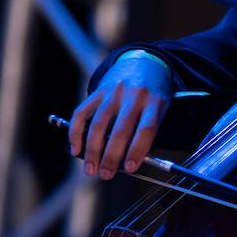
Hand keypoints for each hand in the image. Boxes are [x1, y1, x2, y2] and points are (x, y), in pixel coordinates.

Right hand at [69, 54, 171, 179]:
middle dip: (111, 157)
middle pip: (120, 130)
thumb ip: (147, 130)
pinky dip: (76, 133)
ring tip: (90, 169)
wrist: (144, 62)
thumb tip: (127, 161)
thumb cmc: (153, 93)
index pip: (147, 129)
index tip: (129, 168)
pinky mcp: (98, 91)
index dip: (137, 150)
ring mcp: (114, 92)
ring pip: (99, 124)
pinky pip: (82, 113)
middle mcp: (134, 95)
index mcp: (156, 101)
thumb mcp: (161, 108)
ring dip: (92, 150)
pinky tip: (76, 149)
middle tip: (105, 174)